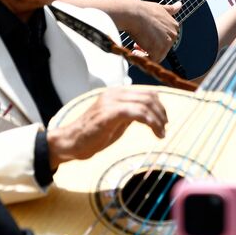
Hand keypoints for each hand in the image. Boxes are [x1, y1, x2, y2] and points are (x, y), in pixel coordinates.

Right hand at [46, 86, 167, 168]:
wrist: (71, 142)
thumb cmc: (93, 134)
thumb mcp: (117, 120)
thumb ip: (131, 113)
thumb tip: (150, 113)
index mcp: (117, 93)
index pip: (147, 92)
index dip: (160, 106)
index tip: (164, 121)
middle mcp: (114, 93)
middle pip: (149, 97)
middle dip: (161, 113)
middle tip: (164, 128)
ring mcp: (111, 102)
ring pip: (145, 104)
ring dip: (158, 120)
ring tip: (161, 133)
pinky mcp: (108, 113)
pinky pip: (137, 113)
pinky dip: (151, 122)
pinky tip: (155, 134)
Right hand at [120, 0, 181, 61]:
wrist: (132, 13)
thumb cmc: (142, 10)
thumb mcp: (159, 8)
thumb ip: (170, 10)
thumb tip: (180, 4)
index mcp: (174, 26)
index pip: (164, 38)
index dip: (153, 39)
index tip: (143, 35)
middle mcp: (173, 34)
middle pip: (161, 47)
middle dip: (148, 46)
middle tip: (137, 42)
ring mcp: (167, 43)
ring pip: (157, 54)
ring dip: (145, 52)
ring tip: (135, 47)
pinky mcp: (159, 50)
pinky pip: (152, 60)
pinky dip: (142, 57)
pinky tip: (135, 51)